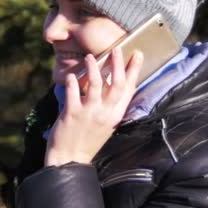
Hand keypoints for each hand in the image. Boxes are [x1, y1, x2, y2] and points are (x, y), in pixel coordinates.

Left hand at [44, 48, 142, 165]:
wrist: (70, 159)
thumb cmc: (87, 141)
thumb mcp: (105, 124)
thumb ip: (108, 106)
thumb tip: (109, 84)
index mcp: (115, 116)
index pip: (129, 90)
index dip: (134, 71)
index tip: (137, 54)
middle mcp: (105, 113)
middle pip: (117, 84)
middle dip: (118, 64)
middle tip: (117, 49)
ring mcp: (89, 113)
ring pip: (96, 84)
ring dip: (94, 68)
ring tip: (90, 57)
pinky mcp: (72, 113)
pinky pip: (73, 92)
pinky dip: (72, 81)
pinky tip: (71, 75)